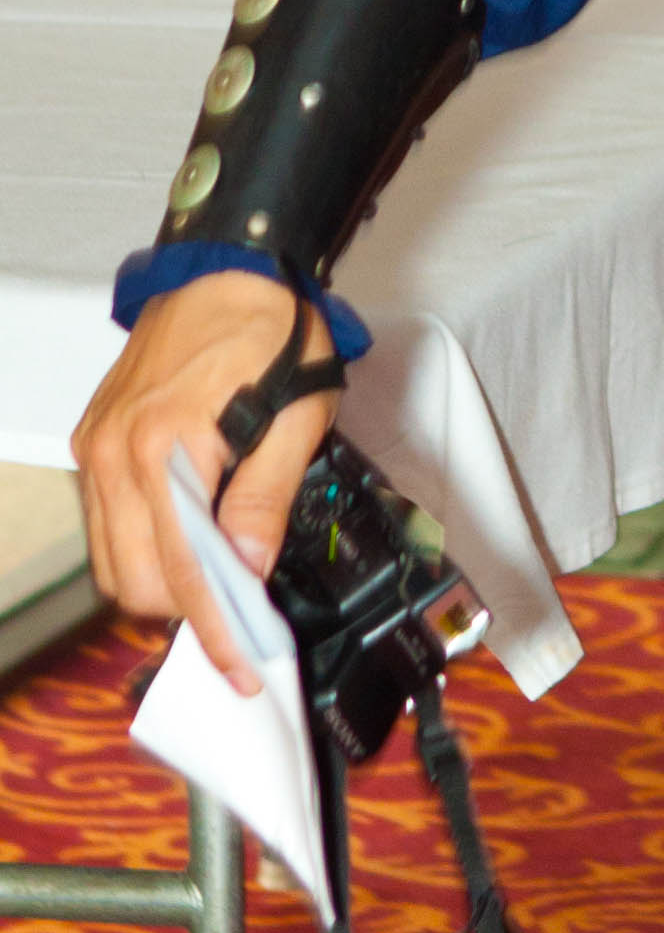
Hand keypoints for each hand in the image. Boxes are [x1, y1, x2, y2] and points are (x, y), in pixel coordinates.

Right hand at [73, 272, 341, 692]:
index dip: (215, 629)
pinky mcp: (94, 441)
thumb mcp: (299, 410)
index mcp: (169, 445)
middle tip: (240, 623)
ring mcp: (98, 448)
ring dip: (160, 585)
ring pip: (112, 560)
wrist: (226, 263)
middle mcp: (117, 453)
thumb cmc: (271, 325)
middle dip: (185, 613)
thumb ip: (267, 496)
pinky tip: (186, 542)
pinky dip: (141, 548)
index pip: (186, 570)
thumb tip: (249, 570)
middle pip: (136, 580)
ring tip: (218, 586)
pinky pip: (105, 523)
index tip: (240, 669)